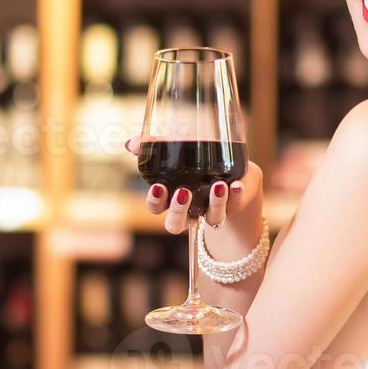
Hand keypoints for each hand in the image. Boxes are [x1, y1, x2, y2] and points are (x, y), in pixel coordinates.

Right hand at [124, 135, 264, 235]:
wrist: (232, 168)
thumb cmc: (197, 162)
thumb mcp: (176, 150)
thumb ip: (152, 146)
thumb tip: (131, 144)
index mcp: (171, 199)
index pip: (155, 208)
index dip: (155, 201)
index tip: (158, 186)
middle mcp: (190, 210)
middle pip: (176, 224)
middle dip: (178, 211)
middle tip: (184, 192)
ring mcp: (211, 211)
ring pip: (211, 219)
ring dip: (215, 204)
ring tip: (219, 186)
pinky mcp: (232, 206)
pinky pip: (234, 205)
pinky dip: (236, 196)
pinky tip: (236, 185)